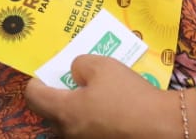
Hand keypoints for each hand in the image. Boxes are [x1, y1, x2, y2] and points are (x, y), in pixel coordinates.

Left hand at [24, 56, 174, 138]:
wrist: (162, 126)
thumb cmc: (128, 94)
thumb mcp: (102, 66)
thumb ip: (80, 65)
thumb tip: (74, 74)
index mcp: (64, 111)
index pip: (33, 97)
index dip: (36, 81)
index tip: (46, 75)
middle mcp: (68, 133)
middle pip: (49, 114)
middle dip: (56, 97)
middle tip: (73, 84)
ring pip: (69, 126)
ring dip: (74, 112)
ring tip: (94, 98)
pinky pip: (87, 133)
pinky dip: (91, 122)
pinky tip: (109, 112)